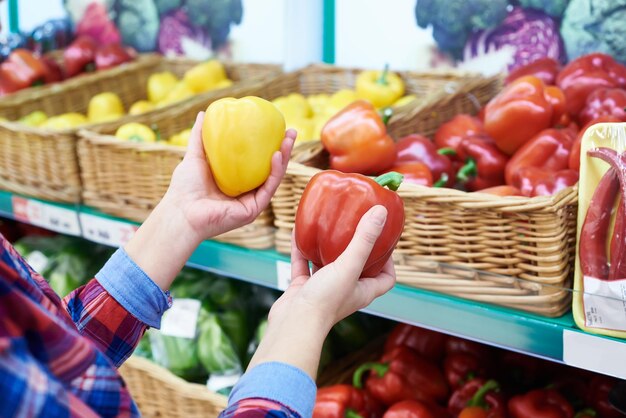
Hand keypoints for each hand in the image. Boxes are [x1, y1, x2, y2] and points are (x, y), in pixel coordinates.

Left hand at [125, 112, 294, 290]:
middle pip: (270, 169)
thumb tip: (204, 113)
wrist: (181, 212)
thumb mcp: (195, 156)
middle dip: (284, 150)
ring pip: (274, 178)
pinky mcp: (253, 210)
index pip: (257, 161)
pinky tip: (277, 156)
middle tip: (291, 132)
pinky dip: (275, 172)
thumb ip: (200, 137)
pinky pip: (268, 189)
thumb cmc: (184, 188)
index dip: (268, 145)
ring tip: (288, 140)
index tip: (276, 127)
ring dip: (284, 158)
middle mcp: (246, 191)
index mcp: (236, 181)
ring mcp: (251, 201)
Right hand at [271, 205, 395, 328]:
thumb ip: (364, 240)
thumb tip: (381, 213)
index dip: (389, 261)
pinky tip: (298, 232)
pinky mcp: (304, 288)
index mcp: (363, 290)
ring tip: (327, 226)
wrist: (293, 324)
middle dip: (356, 248)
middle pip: (357, 268)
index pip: (386, 278)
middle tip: (354, 226)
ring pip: (328, 265)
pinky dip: (302, 250)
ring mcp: (324, 290)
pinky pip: (304, 265)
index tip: (385, 241)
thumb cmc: (326, 302)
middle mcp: (346, 290)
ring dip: (327, 247)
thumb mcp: (349, 266)